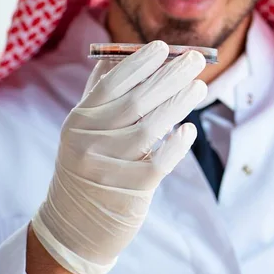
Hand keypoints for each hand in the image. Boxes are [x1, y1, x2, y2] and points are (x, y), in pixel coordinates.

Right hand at [31, 41, 206, 273]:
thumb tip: (129, 54)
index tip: (164, 47)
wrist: (74, 226)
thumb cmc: (88, 166)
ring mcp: (106, 168)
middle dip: (170, 76)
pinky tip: (189, 130)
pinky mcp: (127, 192)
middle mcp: (88, 141)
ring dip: (179, 104)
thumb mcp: (86, 128)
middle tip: (196, 59)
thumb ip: (103, 93)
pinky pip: (158, 164)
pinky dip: (176, 146)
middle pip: (137, 101)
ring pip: (150, 129)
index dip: (139, 63)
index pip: (112, 84)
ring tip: (200, 86)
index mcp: (79, 119)